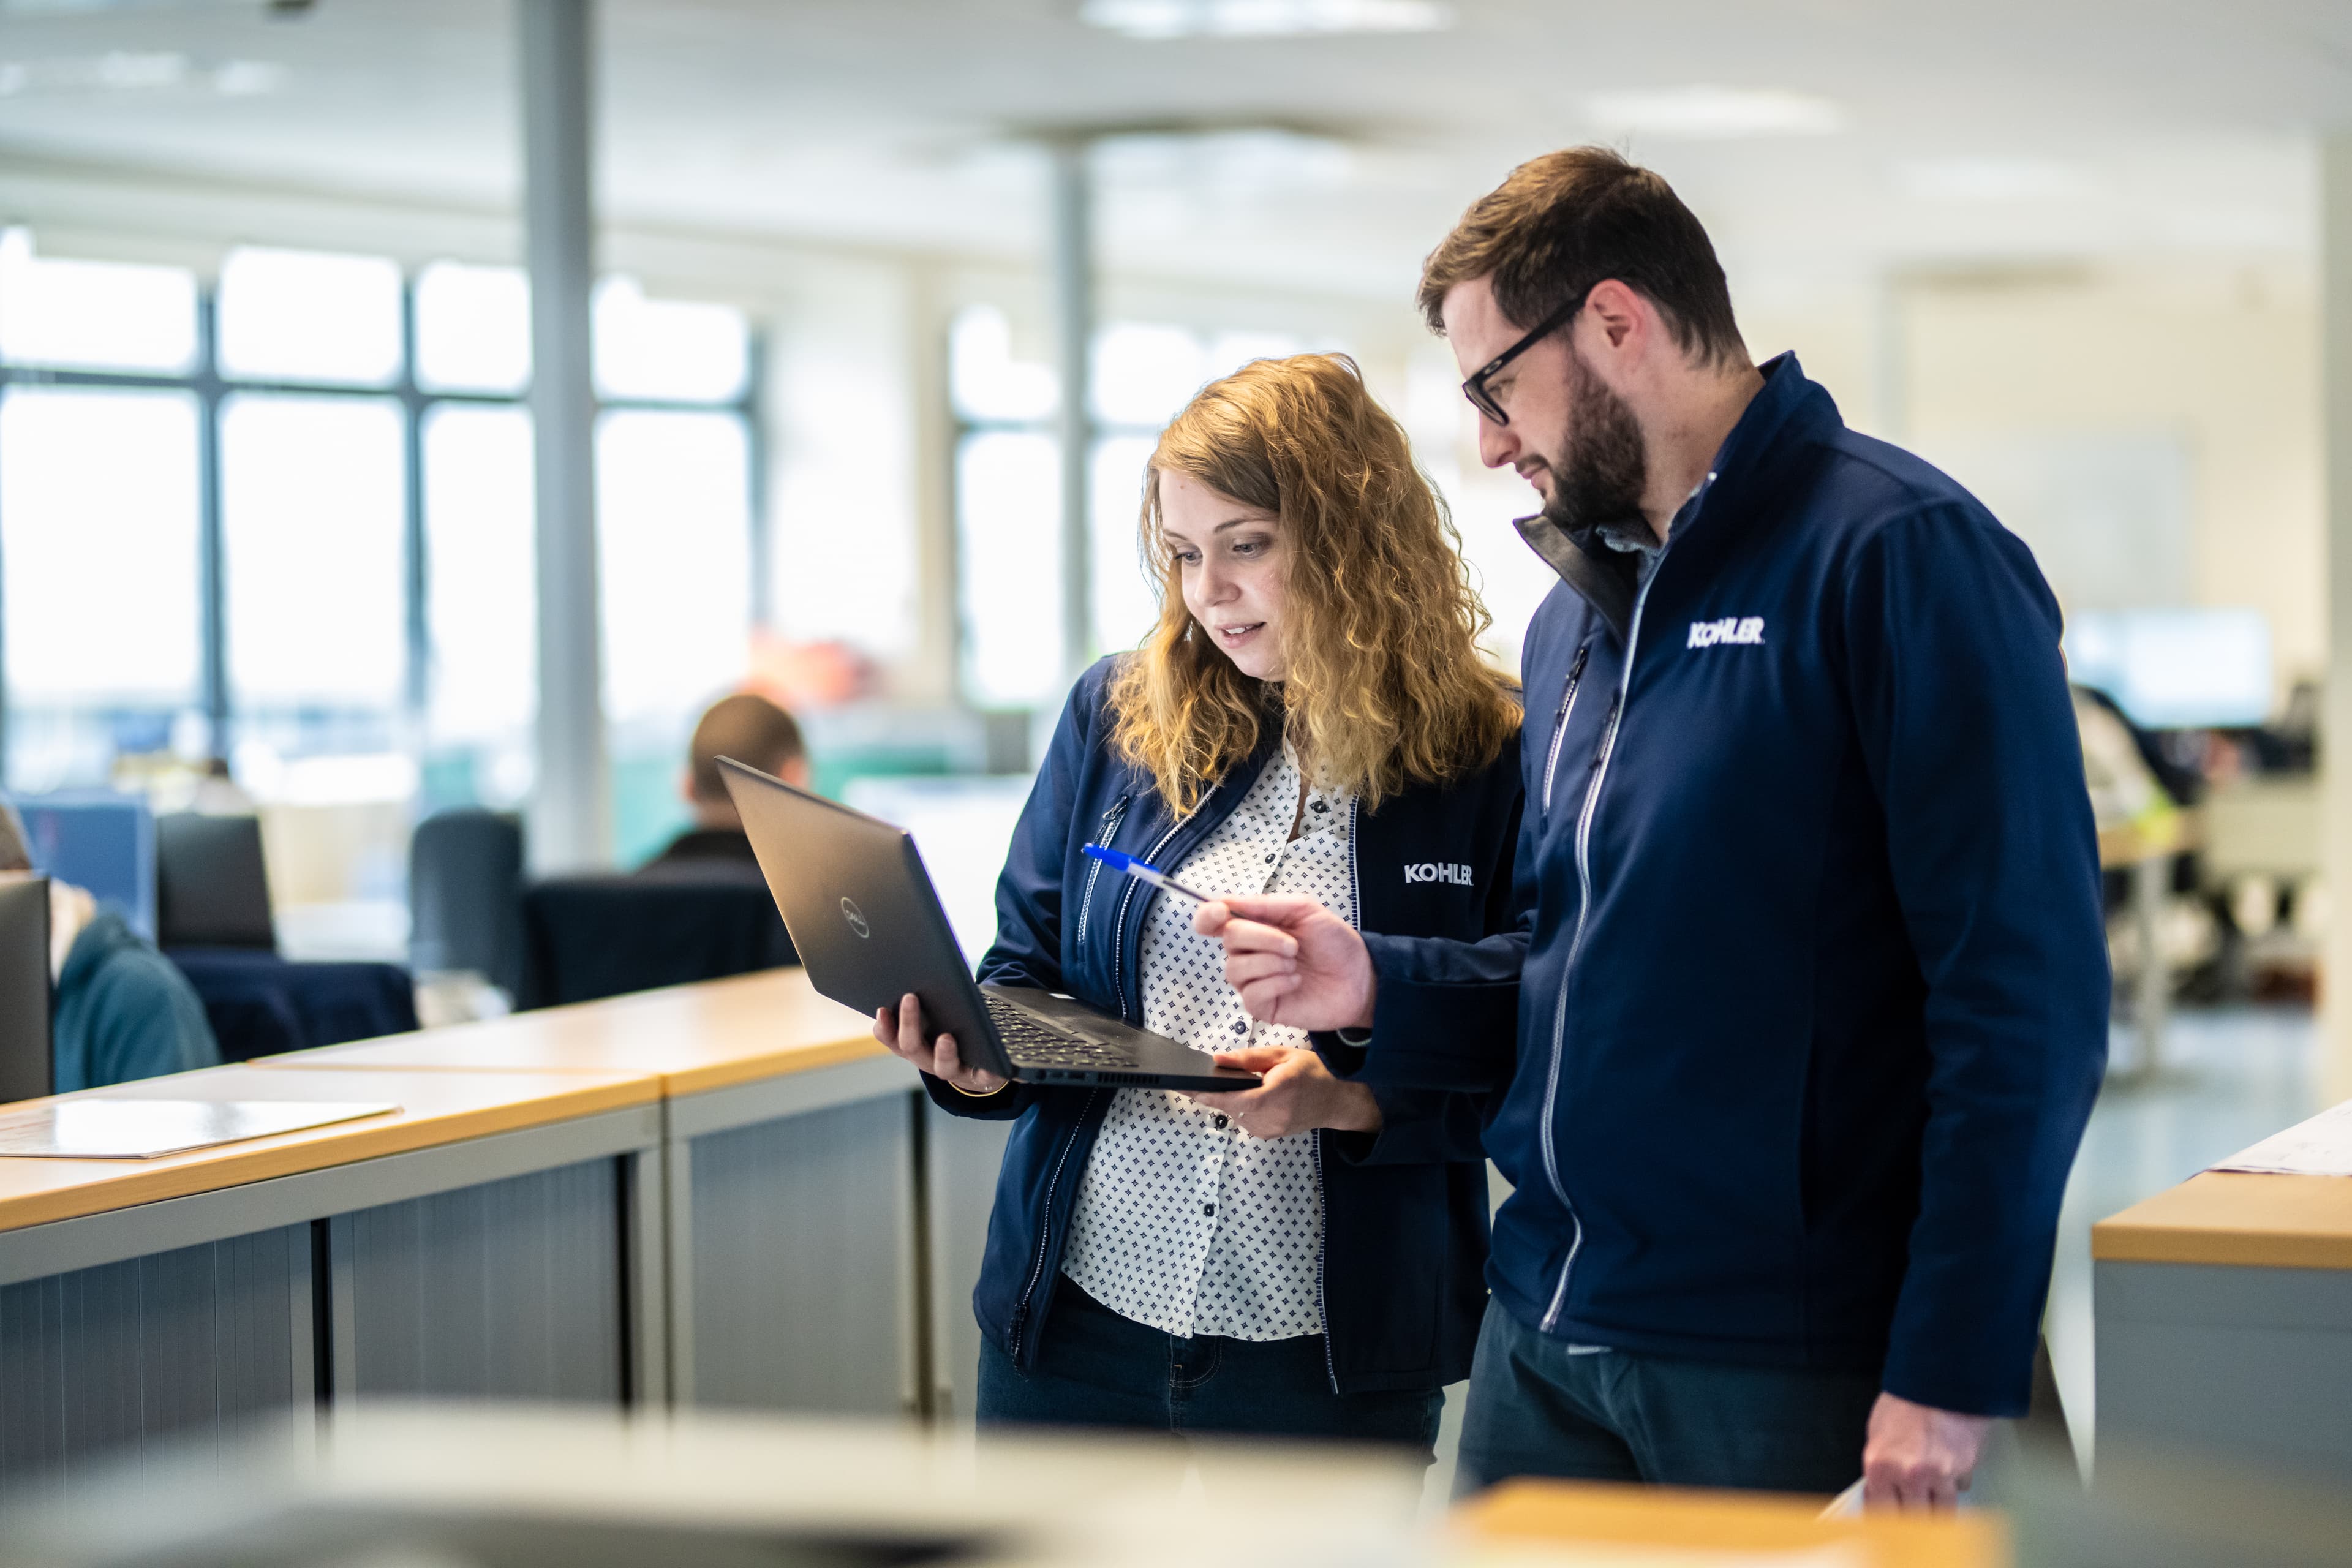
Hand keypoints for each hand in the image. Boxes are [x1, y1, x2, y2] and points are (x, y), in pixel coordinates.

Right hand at [871, 992, 1004, 1095]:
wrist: (980, 1065)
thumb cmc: (952, 1030)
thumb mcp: (935, 1017)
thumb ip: (923, 1003)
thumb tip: (916, 976)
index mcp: (914, 1045)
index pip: (891, 1038)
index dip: (884, 1027)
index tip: (882, 1008)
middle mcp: (928, 1060)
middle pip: (912, 1047)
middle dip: (909, 1023)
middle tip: (910, 997)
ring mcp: (954, 1070)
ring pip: (943, 1067)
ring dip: (943, 1053)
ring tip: (946, 1037)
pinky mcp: (980, 1077)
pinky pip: (983, 1077)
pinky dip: (985, 1072)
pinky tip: (988, 1064)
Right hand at [1193, 893, 1375, 1030]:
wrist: (1359, 977)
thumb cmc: (1334, 943)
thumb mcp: (1304, 910)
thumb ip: (1265, 904)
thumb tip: (1227, 901)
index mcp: (1254, 926)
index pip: (1212, 920)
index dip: (1208, 916)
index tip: (1220, 913)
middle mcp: (1248, 952)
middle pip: (1228, 939)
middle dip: (1262, 938)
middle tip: (1293, 945)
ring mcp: (1253, 981)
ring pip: (1235, 969)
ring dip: (1271, 963)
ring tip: (1296, 964)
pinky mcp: (1261, 1006)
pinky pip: (1251, 994)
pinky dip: (1275, 983)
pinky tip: (1295, 981)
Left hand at [1194, 1045, 1382, 1139]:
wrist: (1337, 1100)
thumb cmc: (1313, 1072)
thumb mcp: (1282, 1055)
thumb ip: (1248, 1058)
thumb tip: (1216, 1059)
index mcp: (1278, 1091)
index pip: (1234, 1098)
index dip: (1208, 1094)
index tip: (1187, 1088)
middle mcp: (1274, 1115)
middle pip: (1230, 1107)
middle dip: (1218, 1092)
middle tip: (1211, 1078)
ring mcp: (1272, 1129)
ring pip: (1235, 1114)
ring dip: (1233, 1100)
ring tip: (1247, 1084)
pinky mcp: (1269, 1135)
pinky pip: (1245, 1121)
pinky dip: (1243, 1108)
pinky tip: (1254, 1096)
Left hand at [1862, 1391, 1990, 1511]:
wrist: (1941, 1380)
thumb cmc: (1907, 1400)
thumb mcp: (1877, 1432)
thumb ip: (1879, 1467)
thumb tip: (1877, 1490)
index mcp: (1880, 1466)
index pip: (1880, 1511)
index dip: (1885, 1518)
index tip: (1888, 1520)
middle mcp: (1909, 1475)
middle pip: (1912, 1519)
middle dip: (1911, 1516)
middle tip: (1911, 1508)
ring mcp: (1939, 1475)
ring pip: (1939, 1512)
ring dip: (1935, 1506)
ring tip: (1931, 1492)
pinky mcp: (1964, 1470)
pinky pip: (1959, 1490)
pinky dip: (1954, 1485)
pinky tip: (1949, 1470)